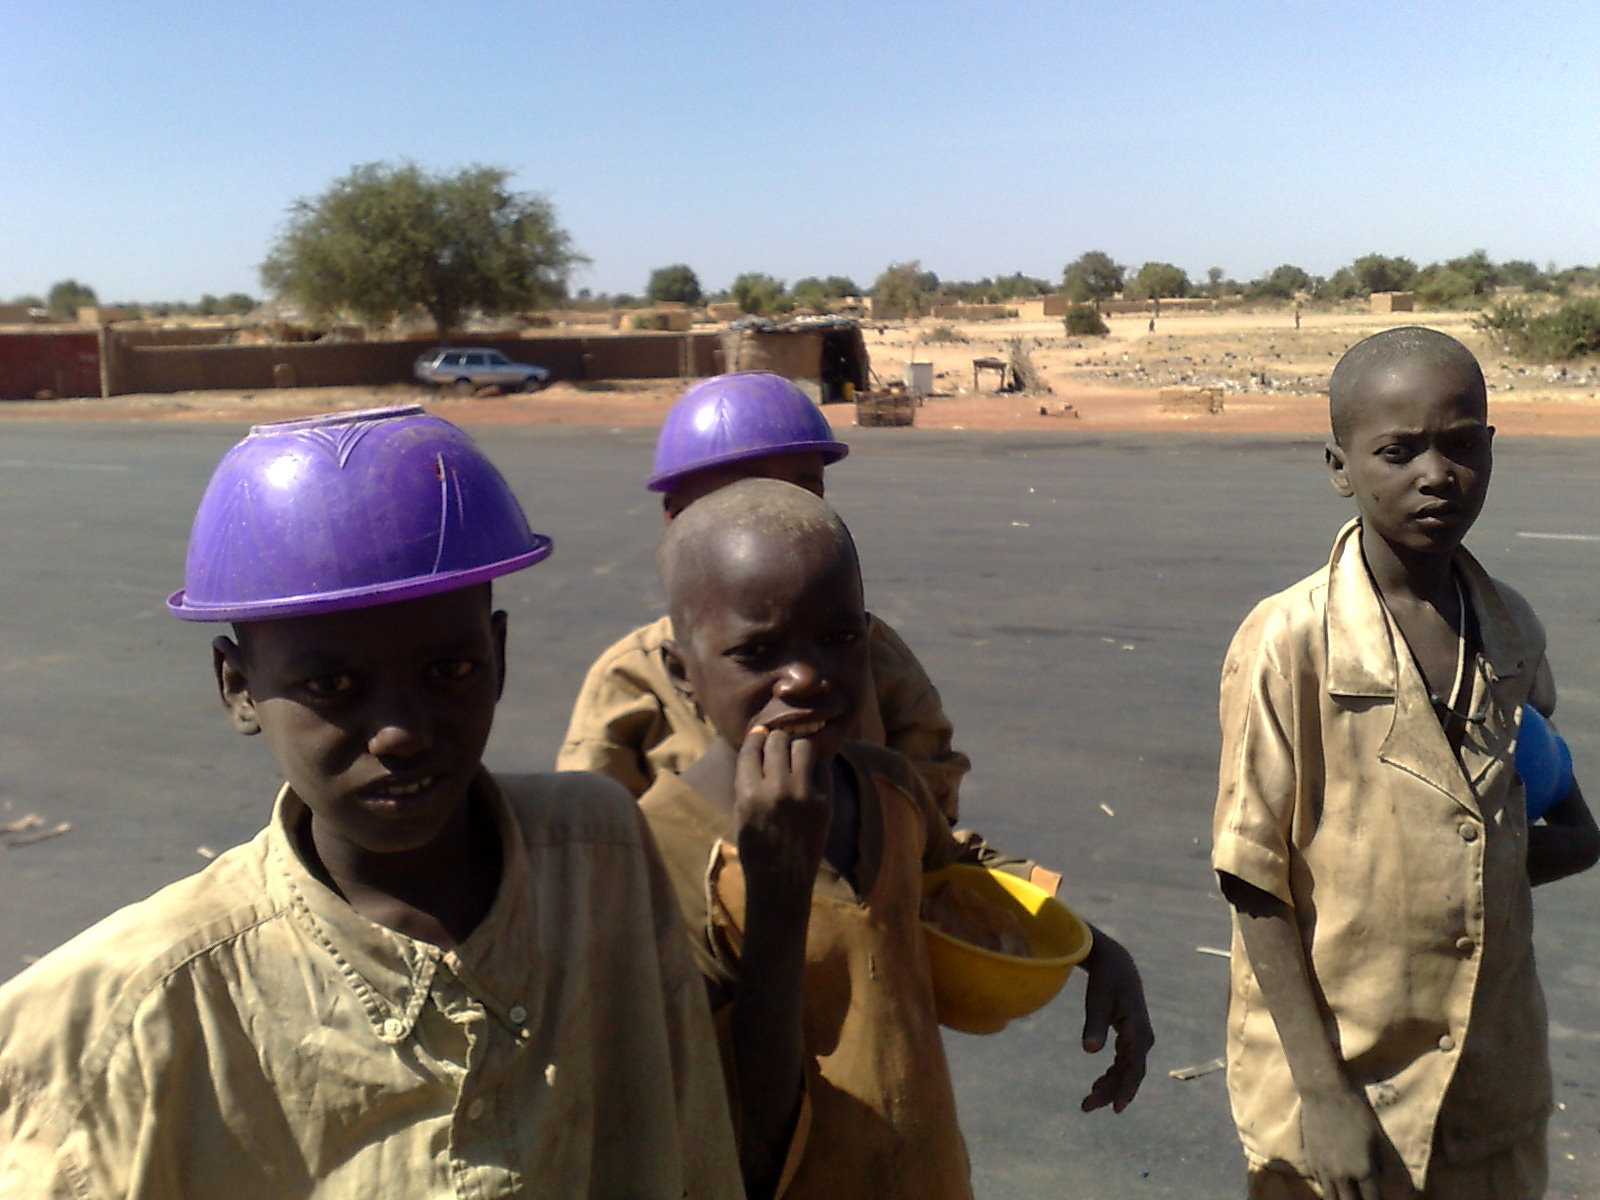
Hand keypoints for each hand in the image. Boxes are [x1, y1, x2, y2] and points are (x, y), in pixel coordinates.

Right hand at [734, 725, 831, 894]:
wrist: (781, 880)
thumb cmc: (756, 845)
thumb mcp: (741, 810)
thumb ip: (749, 778)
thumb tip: (760, 742)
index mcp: (748, 792)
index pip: (753, 747)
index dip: (756, 736)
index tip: (760, 733)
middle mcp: (776, 789)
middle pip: (779, 740)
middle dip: (776, 739)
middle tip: (778, 745)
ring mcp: (804, 794)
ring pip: (803, 746)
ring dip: (797, 747)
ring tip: (794, 756)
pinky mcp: (825, 801)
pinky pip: (822, 767)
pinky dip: (814, 766)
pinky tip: (809, 773)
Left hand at [1076, 930, 1152, 1112]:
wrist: (1116, 964)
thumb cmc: (1105, 980)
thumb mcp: (1097, 1000)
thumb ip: (1094, 1024)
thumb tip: (1089, 1050)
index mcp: (1138, 1030)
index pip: (1134, 1068)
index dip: (1126, 1089)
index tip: (1115, 1108)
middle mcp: (1142, 1038)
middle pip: (1129, 1074)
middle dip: (1110, 1093)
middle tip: (1086, 1106)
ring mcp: (1138, 1040)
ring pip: (1126, 1072)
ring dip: (1110, 1087)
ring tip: (1087, 1102)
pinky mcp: (1131, 1039)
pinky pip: (1124, 1064)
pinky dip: (1112, 1076)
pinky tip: (1097, 1085)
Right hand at [1299, 1086, 1415, 1199]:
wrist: (1324, 1093)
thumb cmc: (1356, 1111)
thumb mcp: (1378, 1137)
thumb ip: (1386, 1164)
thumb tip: (1391, 1181)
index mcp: (1363, 1170)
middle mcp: (1342, 1175)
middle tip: (1364, 1198)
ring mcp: (1323, 1169)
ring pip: (1331, 1198)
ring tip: (1348, 1197)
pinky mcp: (1311, 1161)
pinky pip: (1321, 1184)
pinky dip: (1330, 1188)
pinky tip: (1336, 1185)